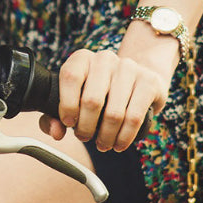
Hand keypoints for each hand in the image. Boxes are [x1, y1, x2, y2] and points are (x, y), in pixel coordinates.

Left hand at [40, 24, 180, 151]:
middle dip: (86, 127)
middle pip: (92, 100)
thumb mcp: (74, 99)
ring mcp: (129, 68)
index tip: (68, 123)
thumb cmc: (98, 92)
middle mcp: (105, 59)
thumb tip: (56, 131)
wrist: (136, 79)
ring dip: (106, 136)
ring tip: (102, 144)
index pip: (70, 77)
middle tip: (85, 137)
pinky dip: (125, 137)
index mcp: (82, 58)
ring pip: (114, 113)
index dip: (67, 104)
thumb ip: (54, 117)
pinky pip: (134, 117)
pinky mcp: (148, 82)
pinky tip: (119, 143)